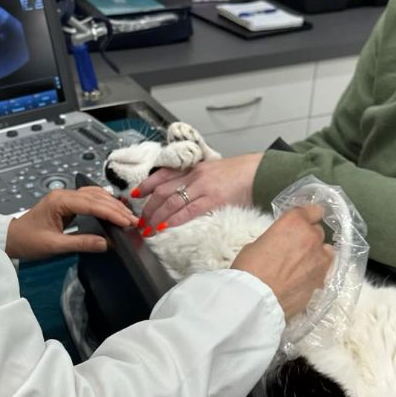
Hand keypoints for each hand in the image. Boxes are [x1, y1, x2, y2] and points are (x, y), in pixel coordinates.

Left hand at [6, 187, 136, 259]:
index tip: (128, 222)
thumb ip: (81, 243)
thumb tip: (106, 243)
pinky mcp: (66, 202)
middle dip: (116, 209)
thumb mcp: (55, 246)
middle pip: (96, 197)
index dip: (112, 213)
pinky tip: (114, 208)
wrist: (11, 238)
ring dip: (112, 205)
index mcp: (60, 201)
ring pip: (94, 195)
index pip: (92, 205)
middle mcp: (64, 194)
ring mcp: (65, 196)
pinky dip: (104, 203)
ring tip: (128, 216)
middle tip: (134, 221)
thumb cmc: (28, 241)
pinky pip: (89, 198)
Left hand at [135, 153, 263, 229]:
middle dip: (148, 207)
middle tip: (139, 220)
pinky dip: (173, 220)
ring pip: (171, 202)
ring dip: (156, 217)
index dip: (146, 184)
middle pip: (162, 191)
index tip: (135, 194)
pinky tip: (164, 227)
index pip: (163, 175)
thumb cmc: (240, 174)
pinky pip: (188, 211)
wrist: (261, 172)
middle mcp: (194, 175)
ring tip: (148, 229)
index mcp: (193, 168)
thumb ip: (197, 180)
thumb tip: (184, 193)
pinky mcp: (213, 199)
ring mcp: (203, 187)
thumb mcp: (214, 171)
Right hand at [230, 205, 331, 319]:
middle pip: (318, 231)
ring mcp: (320, 259)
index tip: (305, 220)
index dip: (309, 215)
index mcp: (294, 223)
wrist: (257, 299)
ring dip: (316, 254)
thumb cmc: (249, 268)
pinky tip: (304, 280)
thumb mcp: (257, 244)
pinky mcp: (323, 279)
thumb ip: (276, 240)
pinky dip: (316, 272)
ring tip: (303, 265)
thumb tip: (281, 246)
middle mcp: (312, 237)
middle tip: (295, 248)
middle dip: (308, 238)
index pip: (312, 210)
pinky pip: (324, 270)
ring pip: (326, 251)